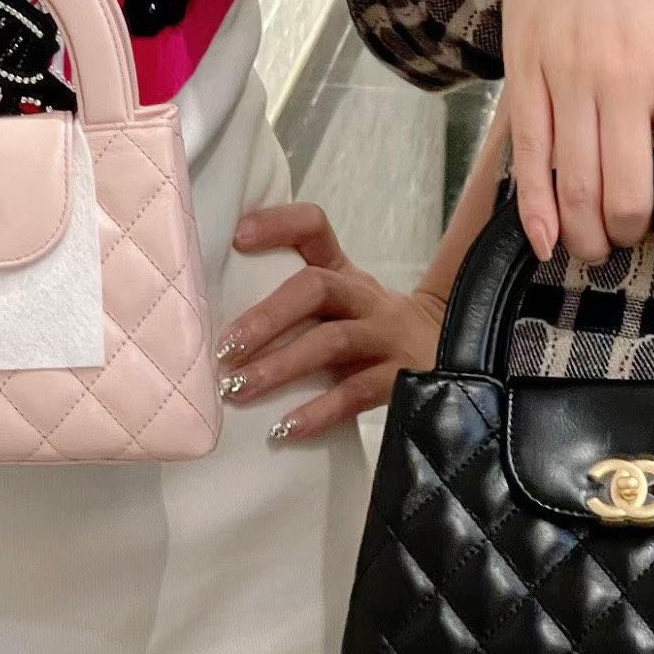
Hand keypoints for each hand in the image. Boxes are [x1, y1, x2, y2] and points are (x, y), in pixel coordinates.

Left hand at [217, 204, 444, 440]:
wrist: (445, 354)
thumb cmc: (365, 328)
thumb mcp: (337, 303)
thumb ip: (287, 296)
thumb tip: (209, 312)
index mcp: (343, 271)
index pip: (314, 228)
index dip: (278, 224)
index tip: (237, 237)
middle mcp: (364, 296)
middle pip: (318, 287)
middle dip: (267, 316)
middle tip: (224, 349)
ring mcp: (385, 336)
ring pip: (333, 341)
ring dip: (281, 365)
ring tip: (238, 388)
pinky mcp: (401, 378)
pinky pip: (357, 393)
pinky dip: (318, 412)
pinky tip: (283, 429)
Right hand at [502, 0, 653, 262]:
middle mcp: (619, 81)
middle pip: (624, 195)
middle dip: (633, 234)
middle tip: (637, 235)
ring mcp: (564, 79)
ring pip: (572, 186)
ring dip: (585, 234)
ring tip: (596, 244)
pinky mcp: (522, 74)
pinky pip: (525, 158)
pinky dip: (533, 210)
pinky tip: (544, 239)